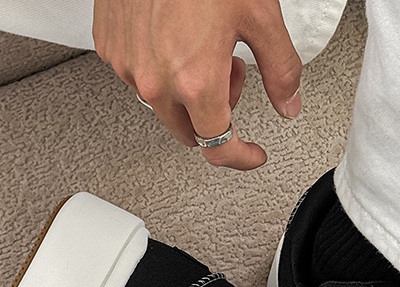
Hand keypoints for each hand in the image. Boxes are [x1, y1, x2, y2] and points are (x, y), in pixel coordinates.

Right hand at [93, 0, 301, 169]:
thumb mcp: (260, 15)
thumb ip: (280, 69)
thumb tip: (288, 102)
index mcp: (196, 82)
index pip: (218, 147)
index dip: (240, 157)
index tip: (250, 154)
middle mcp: (157, 82)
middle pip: (190, 132)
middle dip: (214, 114)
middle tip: (228, 71)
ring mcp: (129, 68)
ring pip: (164, 105)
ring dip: (187, 91)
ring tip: (200, 44)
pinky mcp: (111, 50)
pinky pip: (139, 76)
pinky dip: (161, 67)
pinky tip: (174, 35)